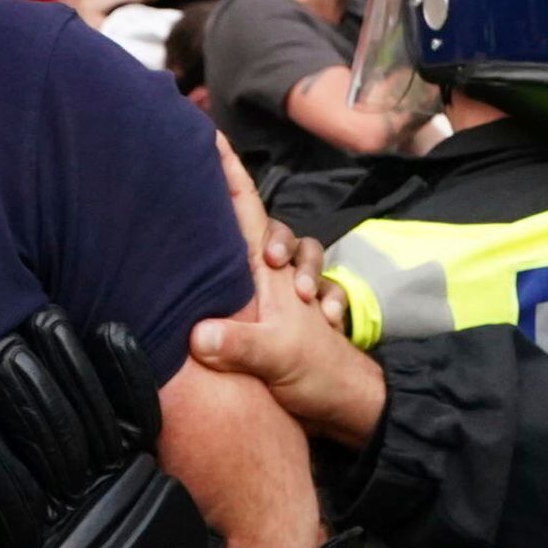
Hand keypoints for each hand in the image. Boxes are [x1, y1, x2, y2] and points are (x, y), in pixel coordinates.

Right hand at [194, 143, 381, 448]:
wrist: (349, 408)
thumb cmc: (318, 375)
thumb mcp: (277, 358)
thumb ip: (238, 344)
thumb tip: (198, 335)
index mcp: (268, 273)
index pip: (245, 211)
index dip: (229, 174)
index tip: (211, 139)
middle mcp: (275, 276)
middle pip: (256, 227)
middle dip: (253, 223)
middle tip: (262, 252)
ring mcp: (284, 296)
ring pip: (275, 256)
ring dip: (286, 263)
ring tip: (299, 294)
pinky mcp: (289, 319)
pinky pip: (281, 287)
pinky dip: (292, 290)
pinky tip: (311, 314)